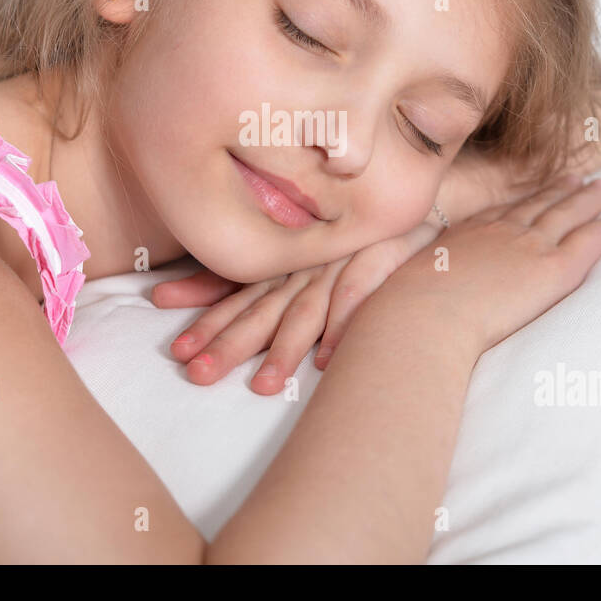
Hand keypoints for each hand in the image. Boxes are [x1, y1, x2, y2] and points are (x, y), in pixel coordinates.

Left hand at [150, 218, 443, 393]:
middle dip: (228, 342)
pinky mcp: (380, 263)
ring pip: (306, 311)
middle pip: (261, 309)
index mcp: (283, 266)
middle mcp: (305, 267)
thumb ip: (249, 280)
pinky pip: (358, 297)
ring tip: (263, 386)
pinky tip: (329, 359)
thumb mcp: (299, 258)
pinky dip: (344, 325)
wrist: (424, 214)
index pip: (236, 293)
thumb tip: (183, 302)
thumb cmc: (354, 245)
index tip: (176, 348)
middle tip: (197, 374)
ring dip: (284, 350)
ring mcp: (340, 266)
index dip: (206, 318)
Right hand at [367, 174, 600, 360]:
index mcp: (462, 238)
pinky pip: (593, 240)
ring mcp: (526, 246)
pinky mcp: (552, 268)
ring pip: (567, 215)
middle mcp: (496, 233)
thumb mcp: (402, 297)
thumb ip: (412, 297)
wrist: (419, 318)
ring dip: (589, 199)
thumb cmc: (403, 318)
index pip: (498, 214)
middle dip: (557, 192)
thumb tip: (398, 316)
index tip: (532, 191)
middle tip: (578, 179)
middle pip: (535, 205)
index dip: (519, 201)